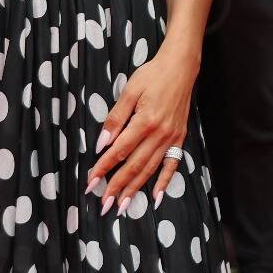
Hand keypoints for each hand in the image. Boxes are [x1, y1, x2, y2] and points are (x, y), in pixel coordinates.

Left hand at [84, 49, 198, 213]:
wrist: (181, 67)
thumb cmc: (152, 75)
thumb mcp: (129, 91)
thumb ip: (116, 118)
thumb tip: (102, 142)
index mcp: (145, 121)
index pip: (119, 150)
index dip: (103, 167)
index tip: (91, 181)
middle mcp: (160, 133)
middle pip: (134, 165)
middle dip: (117, 186)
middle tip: (104, 204)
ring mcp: (171, 138)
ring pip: (150, 169)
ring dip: (135, 188)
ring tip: (123, 205)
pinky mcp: (179, 138)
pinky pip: (172, 164)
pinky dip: (164, 182)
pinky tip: (155, 197)